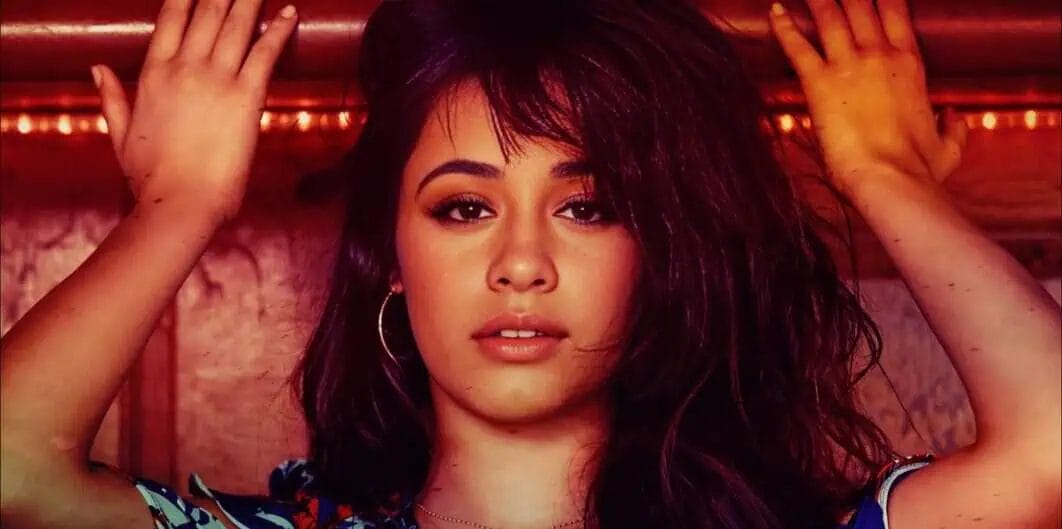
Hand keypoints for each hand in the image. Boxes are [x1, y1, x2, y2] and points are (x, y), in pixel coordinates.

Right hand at [93, 0, 297, 223]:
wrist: (179, 203)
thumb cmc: (151, 178)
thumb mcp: (120, 134)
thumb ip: (111, 97)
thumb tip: (97, 68)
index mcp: (153, 75)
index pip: (172, 18)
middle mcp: (184, 68)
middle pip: (208, 13)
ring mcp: (215, 80)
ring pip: (237, 25)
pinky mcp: (245, 97)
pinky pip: (265, 52)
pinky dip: (279, 30)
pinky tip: (291, 12)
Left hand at [768, 0, 966, 194]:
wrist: (892, 179)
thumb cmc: (919, 169)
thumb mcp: (947, 148)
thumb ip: (953, 128)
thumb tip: (954, 117)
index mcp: (910, 65)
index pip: (895, 12)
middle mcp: (881, 56)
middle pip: (861, 5)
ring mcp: (850, 66)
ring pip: (830, 17)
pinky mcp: (820, 84)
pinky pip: (798, 47)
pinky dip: (783, 27)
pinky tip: (775, 11)